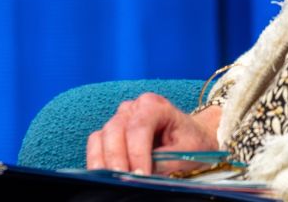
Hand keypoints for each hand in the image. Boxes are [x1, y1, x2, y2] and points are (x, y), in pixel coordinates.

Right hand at [86, 93, 220, 175]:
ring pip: (101, 136)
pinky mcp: (111, 133)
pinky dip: (97, 160)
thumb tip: (147, 176)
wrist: (192, 139)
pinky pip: (96, 144)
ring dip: (103, 161)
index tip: (140, 175)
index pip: (139, 127)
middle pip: (115, 130)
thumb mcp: (188, 152)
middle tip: (123, 180)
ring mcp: (119, 119)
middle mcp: (132, 108)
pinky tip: (104, 177)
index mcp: (154, 106)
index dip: (137, 152)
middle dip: (117, 159)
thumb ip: (168, 162)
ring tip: (111, 181)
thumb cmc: (192, 143)